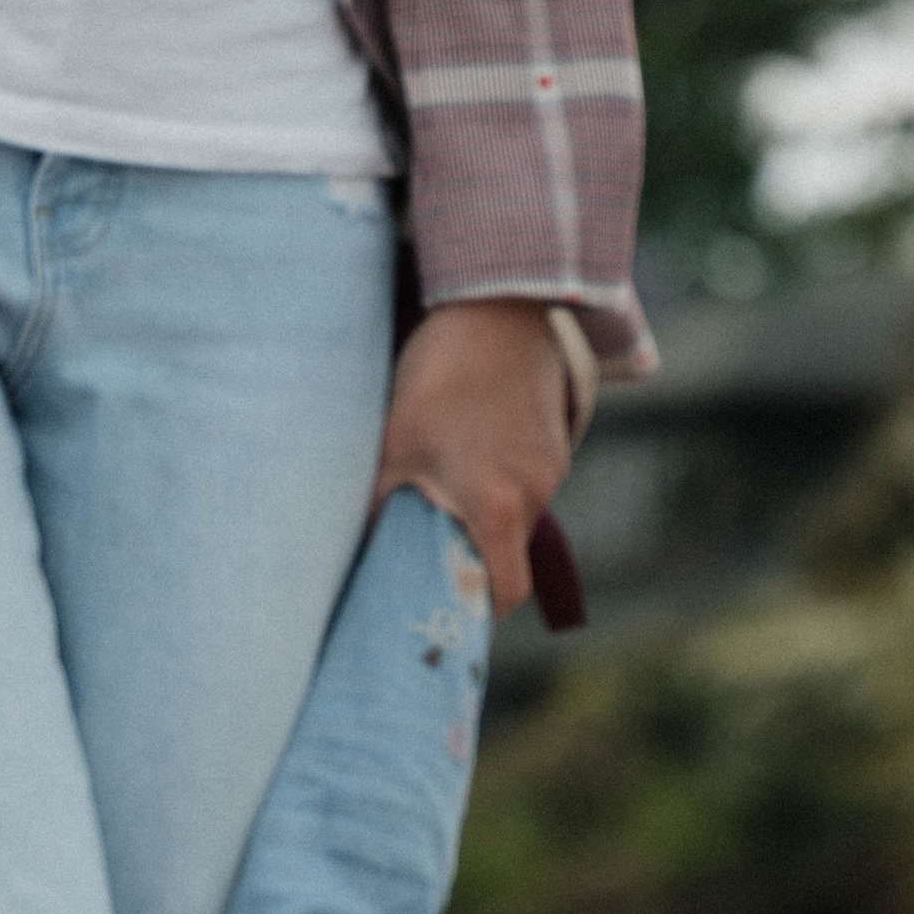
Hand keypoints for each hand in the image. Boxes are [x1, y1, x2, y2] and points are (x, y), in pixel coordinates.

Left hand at [370, 300, 571, 617]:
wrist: (500, 302)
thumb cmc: (441, 373)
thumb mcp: (395, 442)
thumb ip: (379, 506)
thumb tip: (354, 553)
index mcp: (496, 507)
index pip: (506, 591)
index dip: (483, 611)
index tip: (456, 609)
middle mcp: (534, 494)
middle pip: (510, 553)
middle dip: (476, 555)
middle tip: (436, 544)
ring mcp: (552, 465)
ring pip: (520, 514)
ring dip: (488, 511)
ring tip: (453, 481)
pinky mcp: (558, 437)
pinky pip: (531, 478)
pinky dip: (505, 477)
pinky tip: (476, 444)